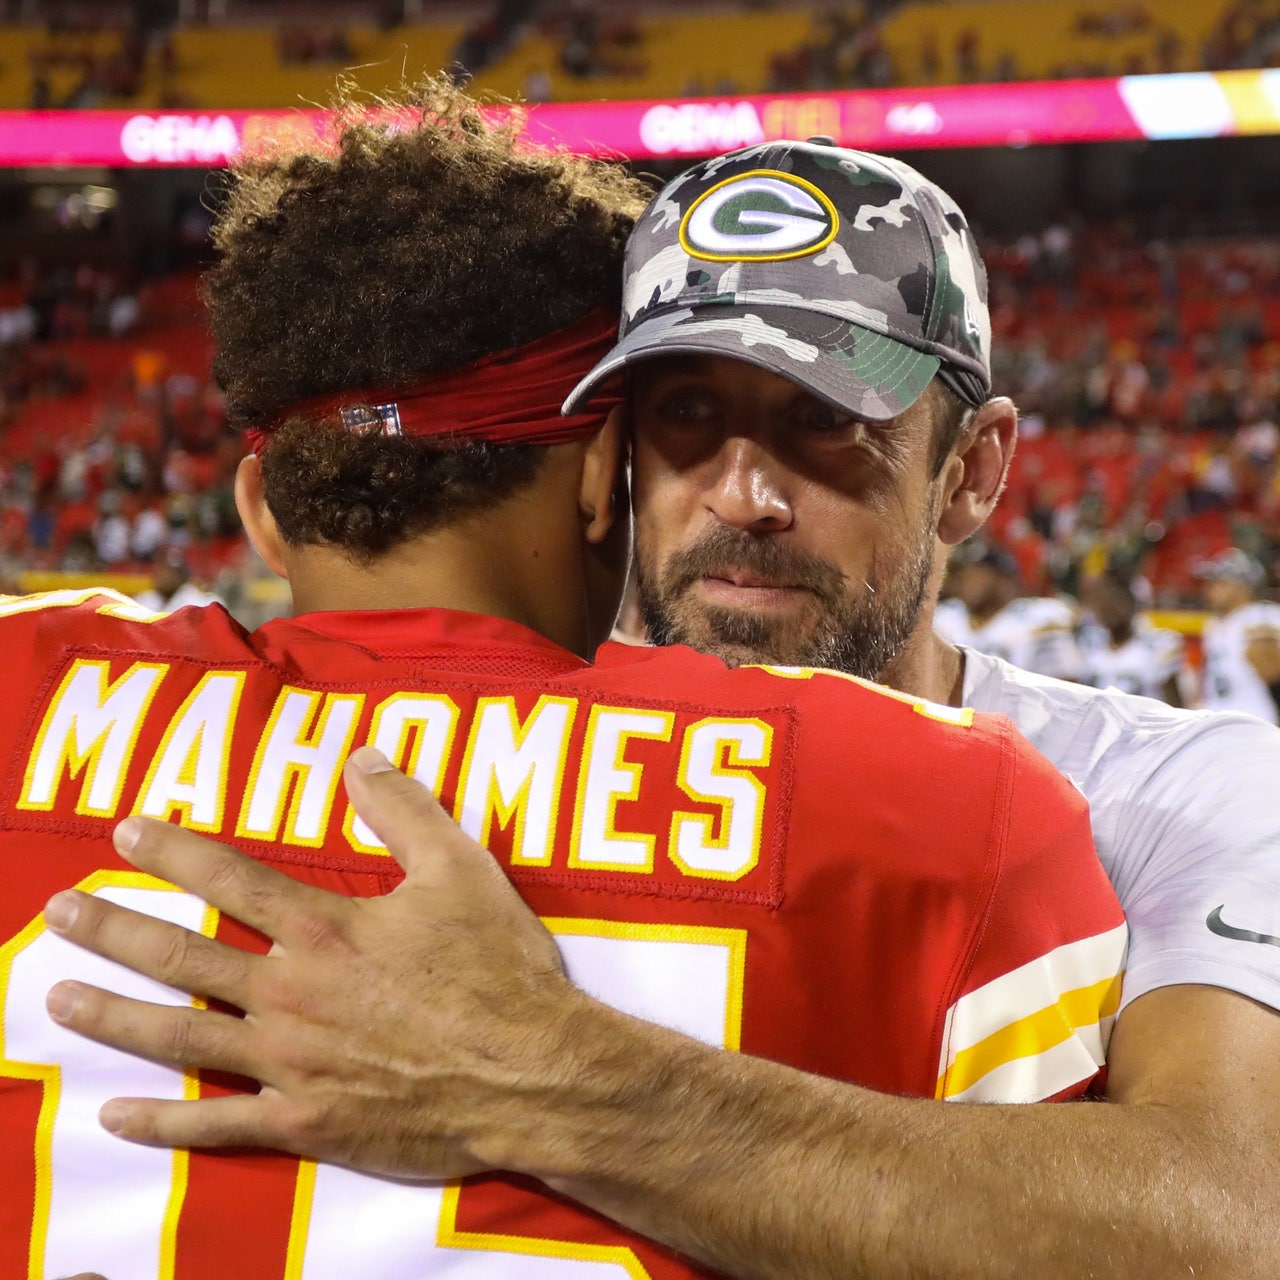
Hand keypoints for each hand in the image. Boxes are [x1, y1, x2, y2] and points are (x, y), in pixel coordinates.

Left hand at [43, 747, 583, 1177]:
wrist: (531, 1072)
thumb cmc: (500, 969)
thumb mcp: (463, 869)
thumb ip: (406, 810)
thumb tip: (360, 756)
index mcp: (327, 931)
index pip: (233, 880)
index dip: (175, 852)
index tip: (128, 832)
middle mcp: (292, 994)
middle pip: (183, 956)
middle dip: (114, 930)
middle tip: (60, 912)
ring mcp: (291, 1062)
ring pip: (181, 1037)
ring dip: (113, 1017)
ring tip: (59, 1001)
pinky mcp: (306, 1121)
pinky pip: (217, 1127)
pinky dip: (162, 1125)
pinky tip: (114, 1117)